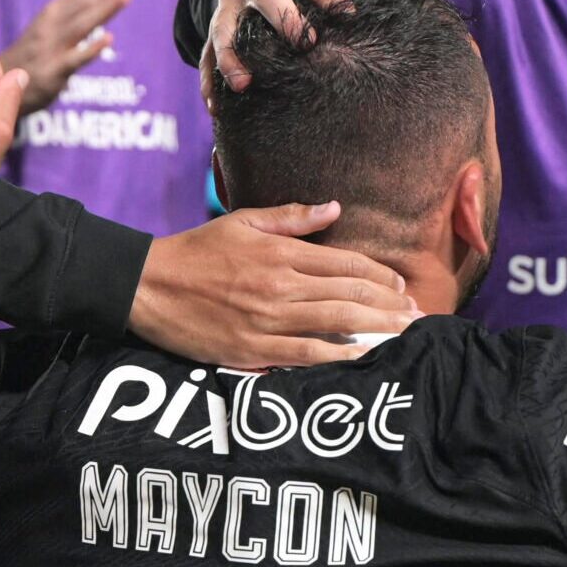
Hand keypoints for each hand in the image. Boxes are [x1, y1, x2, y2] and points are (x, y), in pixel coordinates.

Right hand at [5, 0, 148, 112]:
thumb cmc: (35, 50)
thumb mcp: (54, 20)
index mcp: (55, 11)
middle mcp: (52, 24)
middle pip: (87, 2)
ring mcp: (51, 47)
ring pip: (82, 25)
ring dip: (104, 9)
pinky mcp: (52, 72)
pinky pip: (73, 60)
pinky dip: (90, 49)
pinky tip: (109, 40)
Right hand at [130, 202, 417, 367]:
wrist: (148, 286)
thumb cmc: (197, 251)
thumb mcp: (243, 221)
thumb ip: (292, 217)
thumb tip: (334, 208)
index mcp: (281, 253)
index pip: (346, 264)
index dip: (380, 276)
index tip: (401, 286)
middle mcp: (281, 286)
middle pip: (350, 296)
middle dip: (389, 306)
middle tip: (417, 316)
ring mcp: (267, 320)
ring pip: (336, 325)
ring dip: (375, 330)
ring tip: (403, 336)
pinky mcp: (252, 350)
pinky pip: (304, 355)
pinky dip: (337, 356)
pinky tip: (361, 358)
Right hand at [200, 0, 378, 101]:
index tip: (349, 13)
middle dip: (284, 18)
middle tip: (306, 44)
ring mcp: (228, 4)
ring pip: (223, 28)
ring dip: (231, 55)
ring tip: (244, 83)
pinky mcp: (213, 28)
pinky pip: (205, 54)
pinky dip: (207, 80)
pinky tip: (215, 106)